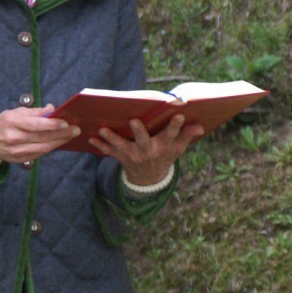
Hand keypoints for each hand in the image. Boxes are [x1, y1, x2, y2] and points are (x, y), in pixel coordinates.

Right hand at [0, 105, 80, 163]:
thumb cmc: (2, 123)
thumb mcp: (15, 112)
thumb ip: (34, 112)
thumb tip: (51, 110)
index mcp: (12, 122)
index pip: (35, 124)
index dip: (51, 124)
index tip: (65, 122)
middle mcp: (14, 138)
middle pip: (42, 137)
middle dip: (61, 133)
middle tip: (75, 129)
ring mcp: (17, 151)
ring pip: (43, 148)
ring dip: (59, 142)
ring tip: (70, 136)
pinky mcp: (19, 160)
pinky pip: (39, 154)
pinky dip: (50, 148)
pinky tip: (58, 142)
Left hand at [89, 112, 203, 185]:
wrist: (150, 177)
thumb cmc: (165, 155)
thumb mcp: (177, 148)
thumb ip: (186, 136)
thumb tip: (200, 126)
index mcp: (163, 146)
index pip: (171, 135)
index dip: (175, 126)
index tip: (178, 115)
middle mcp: (148, 151)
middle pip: (144, 140)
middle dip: (139, 132)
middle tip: (134, 121)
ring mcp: (134, 155)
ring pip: (122, 146)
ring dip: (112, 138)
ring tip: (102, 129)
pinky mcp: (122, 158)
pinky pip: (109, 152)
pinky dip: (100, 146)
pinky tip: (90, 139)